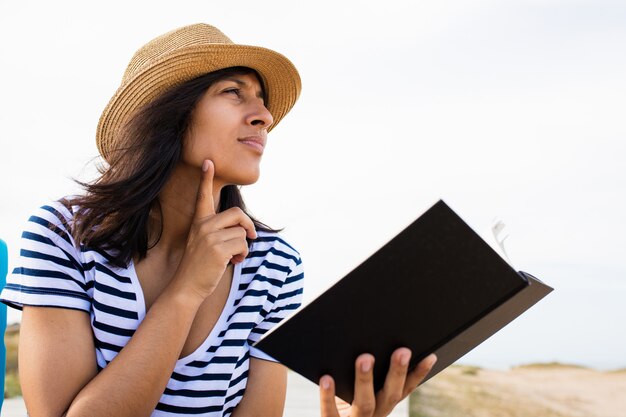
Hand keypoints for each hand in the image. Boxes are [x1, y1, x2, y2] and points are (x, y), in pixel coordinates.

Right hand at [173, 159, 256, 299]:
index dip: (206, 178)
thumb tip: (247, 231)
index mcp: (199, 222)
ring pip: (242, 233)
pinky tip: (232, 262)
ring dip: (243, 246)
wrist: (187, 287)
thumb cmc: (200, 266)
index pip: (203, 196)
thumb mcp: (205, 243)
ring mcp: (209, 237)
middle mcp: (203, 226)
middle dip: (248, 225)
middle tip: (252, 236)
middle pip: (237, 214)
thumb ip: (221, 232)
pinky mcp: (217, 249)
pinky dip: (242, 255)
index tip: (208, 161)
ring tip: (233, 256)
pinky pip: (242, 244)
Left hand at [319, 349, 436, 416]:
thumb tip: (371, 337)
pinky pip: (330, 412)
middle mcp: (374, 414)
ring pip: (365, 404)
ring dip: (365, 380)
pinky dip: (328, 396)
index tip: (430, 355)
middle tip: (402, 351)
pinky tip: (327, 378)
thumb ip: (368, 368)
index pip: (405, 388)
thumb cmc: (342, 397)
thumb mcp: (359, 386)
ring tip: (364, 358)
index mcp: (383, 403)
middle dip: (397, 372)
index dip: (418, 374)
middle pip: (390, 395)